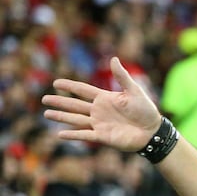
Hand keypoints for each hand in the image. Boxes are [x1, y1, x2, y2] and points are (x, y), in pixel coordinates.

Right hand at [41, 57, 160, 151]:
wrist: (153, 131)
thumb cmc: (146, 110)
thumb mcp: (134, 91)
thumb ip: (122, 76)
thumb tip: (113, 59)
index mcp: (105, 98)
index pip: (83, 90)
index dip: (70, 86)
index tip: (56, 82)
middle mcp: (99, 111)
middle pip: (75, 104)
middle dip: (60, 101)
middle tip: (43, 98)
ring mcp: (100, 124)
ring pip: (75, 119)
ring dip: (61, 116)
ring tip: (46, 113)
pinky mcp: (103, 136)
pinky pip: (84, 135)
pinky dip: (72, 135)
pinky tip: (59, 134)